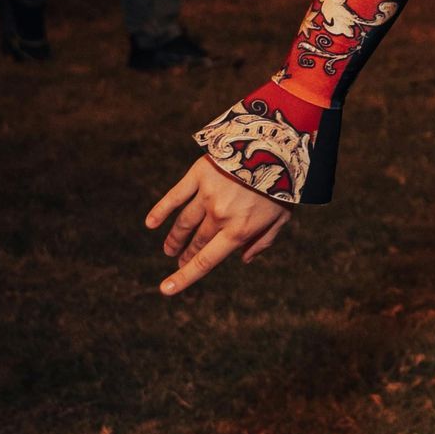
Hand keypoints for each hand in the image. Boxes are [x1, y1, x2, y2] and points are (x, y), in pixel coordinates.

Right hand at [146, 155, 291, 294]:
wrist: (278, 144)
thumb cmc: (284, 183)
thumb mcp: (283, 217)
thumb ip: (263, 241)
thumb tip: (244, 259)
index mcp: (239, 230)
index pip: (205, 261)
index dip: (184, 277)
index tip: (166, 289)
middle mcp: (219, 216)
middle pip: (195, 242)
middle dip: (185, 255)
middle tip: (178, 260)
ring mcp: (207, 195)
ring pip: (184, 223)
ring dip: (175, 238)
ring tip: (169, 248)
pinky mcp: (199, 174)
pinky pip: (175, 196)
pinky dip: (161, 211)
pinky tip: (151, 223)